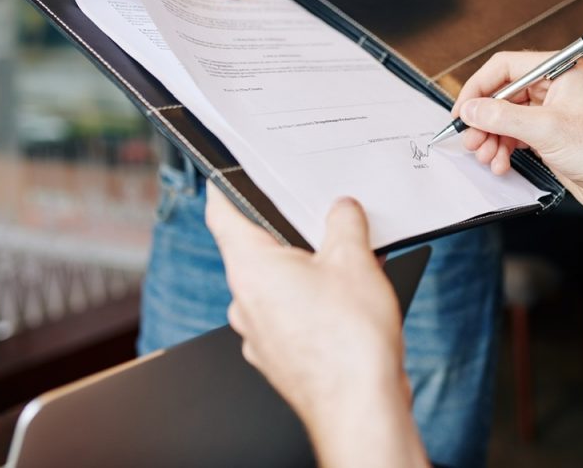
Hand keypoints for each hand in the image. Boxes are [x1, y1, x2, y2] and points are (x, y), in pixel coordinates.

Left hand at [205, 185, 406, 431]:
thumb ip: (344, 222)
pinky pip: (291, 314)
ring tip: (350, 263)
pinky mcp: (281, 357)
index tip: (229, 175)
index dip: (226, 189)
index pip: (222, 215)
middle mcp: (245, 302)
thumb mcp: (354, 259)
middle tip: (324, 219)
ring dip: (308, 269)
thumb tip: (342, 209)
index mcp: (250, 269)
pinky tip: (349, 300)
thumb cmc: (349, 340)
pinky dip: (313, 301)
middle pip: (256, 249)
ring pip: (277, 284)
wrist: (360, 407)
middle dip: (291, 232)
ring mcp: (260, 334)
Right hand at [452, 55, 582, 218]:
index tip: (463, 110)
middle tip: (471, 140)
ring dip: (492, 138)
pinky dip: (504, 149)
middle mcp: (555, 87)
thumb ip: (503, 116)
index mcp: (560, 70)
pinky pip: (516, 136)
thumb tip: (472, 109)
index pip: (506, 67)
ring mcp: (553, 112)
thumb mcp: (546, 129)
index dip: (479, 87)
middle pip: (503, 94)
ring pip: (506, 118)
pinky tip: (501, 164)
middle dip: (484, 119)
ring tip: (486, 156)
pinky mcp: (551, 135)